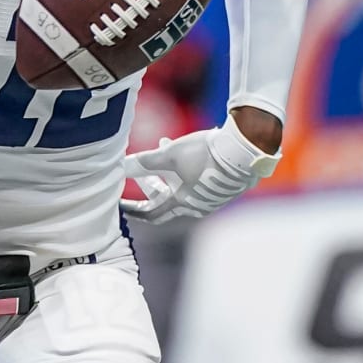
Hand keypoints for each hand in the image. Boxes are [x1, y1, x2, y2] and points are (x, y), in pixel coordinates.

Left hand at [119, 114, 279, 224]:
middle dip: (151, 188)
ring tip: (163, 149)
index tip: (121, 205)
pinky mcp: (223, 189)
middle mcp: (196, 206)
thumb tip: (119, 167)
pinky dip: (185, 172)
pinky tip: (185, 151)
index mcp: (181, 203)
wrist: (244, 149)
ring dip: (168, 176)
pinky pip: (197, 184)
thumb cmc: (204, 153)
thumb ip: (143, 162)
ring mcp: (211, 199)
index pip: (150, 213)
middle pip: (166, 203)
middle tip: (141, 176)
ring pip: (182, 190)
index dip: (133, 209)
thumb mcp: (169, 154)